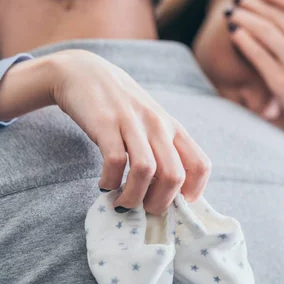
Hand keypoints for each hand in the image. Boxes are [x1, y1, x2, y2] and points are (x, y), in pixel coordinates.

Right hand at [0, 50, 210, 213]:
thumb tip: (168, 192)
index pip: (200, 165)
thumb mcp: (150, 122)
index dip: (193, 192)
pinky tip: (104, 184)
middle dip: (159, 204)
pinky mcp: (105, 123)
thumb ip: (162, 149)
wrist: (83, 72)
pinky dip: (110, 181)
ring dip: (133, 197)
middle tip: (143, 210)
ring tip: (122, 203)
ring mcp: (132, 123)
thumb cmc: (119, 106)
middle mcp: (157, 125)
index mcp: (173, 128)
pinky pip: (114, 161)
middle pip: (174, 176)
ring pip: (145, 171)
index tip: (174, 204)